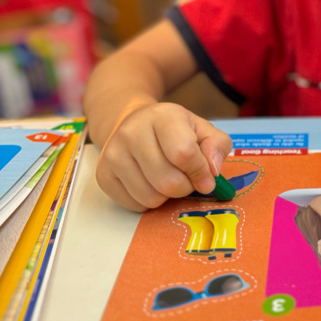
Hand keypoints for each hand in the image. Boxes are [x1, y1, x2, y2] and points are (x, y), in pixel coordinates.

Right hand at [95, 103, 232, 211]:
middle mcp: (132, 132)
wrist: (132, 123)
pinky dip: (149, 201)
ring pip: (151, 197)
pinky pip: (135, 205)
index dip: (200, 172)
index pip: (184, 153)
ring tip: (167, 178)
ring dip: (167, 196)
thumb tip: (212, 172)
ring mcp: (113, 154)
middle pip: (168, 182)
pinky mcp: (103, 175)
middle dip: (185, 187)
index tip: (207, 177)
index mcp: (162, 116)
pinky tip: (150, 183)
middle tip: (185, 178)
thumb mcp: (202, 129)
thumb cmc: (174, 130)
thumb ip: (217, 146)